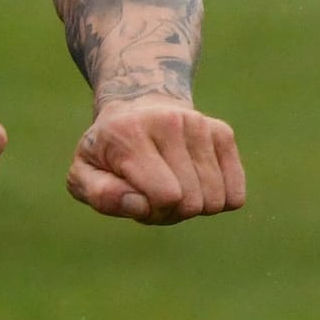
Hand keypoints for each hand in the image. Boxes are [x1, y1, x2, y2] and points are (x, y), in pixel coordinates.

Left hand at [67, 94, 243, 222]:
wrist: (135, 107)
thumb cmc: (108, 151)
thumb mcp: (84, 172)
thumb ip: (100, 194)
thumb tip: (140, 205)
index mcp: (129, 132)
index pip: (166, 195)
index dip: (152, 210)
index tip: (136, 196)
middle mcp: (169, 121)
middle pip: (193, 202)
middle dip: (172, 212)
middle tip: (153, 193)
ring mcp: (200, 124)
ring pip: (217, 201)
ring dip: (195, 208)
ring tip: (171, 186)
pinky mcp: (223, 132)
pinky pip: (235, 196)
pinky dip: (217, 200)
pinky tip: (194, 181)